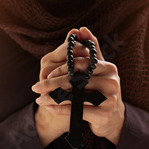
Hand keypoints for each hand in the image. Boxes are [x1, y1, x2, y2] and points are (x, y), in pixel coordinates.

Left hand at [32, 27, 124, 145]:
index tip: (46, 75)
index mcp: (109, 68)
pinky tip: (49, 108)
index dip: (61, 69)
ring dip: (53, 98)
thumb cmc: (100, 91)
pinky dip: (60, 109)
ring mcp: (110, 98)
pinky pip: (77, 110)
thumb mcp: (96, 71)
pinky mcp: (105, 114)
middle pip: (75, 79)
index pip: (80, 63)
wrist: (112, 119)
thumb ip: (90, 50)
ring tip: (40, 99)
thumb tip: (81, 29)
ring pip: (74, 95)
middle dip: (52, 84)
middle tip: (36, 87)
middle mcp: (112, 81)